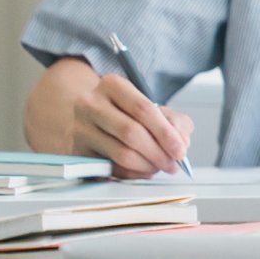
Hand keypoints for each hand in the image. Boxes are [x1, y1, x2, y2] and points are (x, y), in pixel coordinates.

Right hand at [70, 73, 194, 177]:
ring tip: (161, 167)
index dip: (166, 132)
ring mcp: (80, 129)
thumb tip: (182, 140)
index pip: (143, 109)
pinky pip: (111, 168)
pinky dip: (133, 173)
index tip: (181, 148)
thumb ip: (173, 119)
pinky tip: (144, 170)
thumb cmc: (123, 110)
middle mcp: (91, 104)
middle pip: (131, 133)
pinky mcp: (77, 152)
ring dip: (148, 165)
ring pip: (121, 154)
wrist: (86, 115)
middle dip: (159, 152)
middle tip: (174, 163)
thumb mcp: (148, 104)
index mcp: (112, 85)